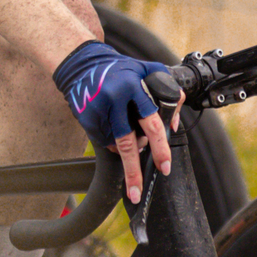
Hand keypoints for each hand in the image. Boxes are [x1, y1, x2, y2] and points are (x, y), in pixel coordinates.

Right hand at [53, 39, 176, 204]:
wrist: (84, 65)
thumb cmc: (122, 69)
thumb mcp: (149, 71)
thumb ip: (169, 93)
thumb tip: (173, 125)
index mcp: (132, 87)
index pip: (151, 123)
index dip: (160, 148)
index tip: (164, 166)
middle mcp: (113, 99)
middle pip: (127, 143)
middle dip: (133, 172)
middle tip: (137, 191)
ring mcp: (97, 110)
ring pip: (116, 144)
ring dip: (126, 151)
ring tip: (132, 142)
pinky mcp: (85, 119)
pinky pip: (103, 141)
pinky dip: (113, 143)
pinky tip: (116, 130)